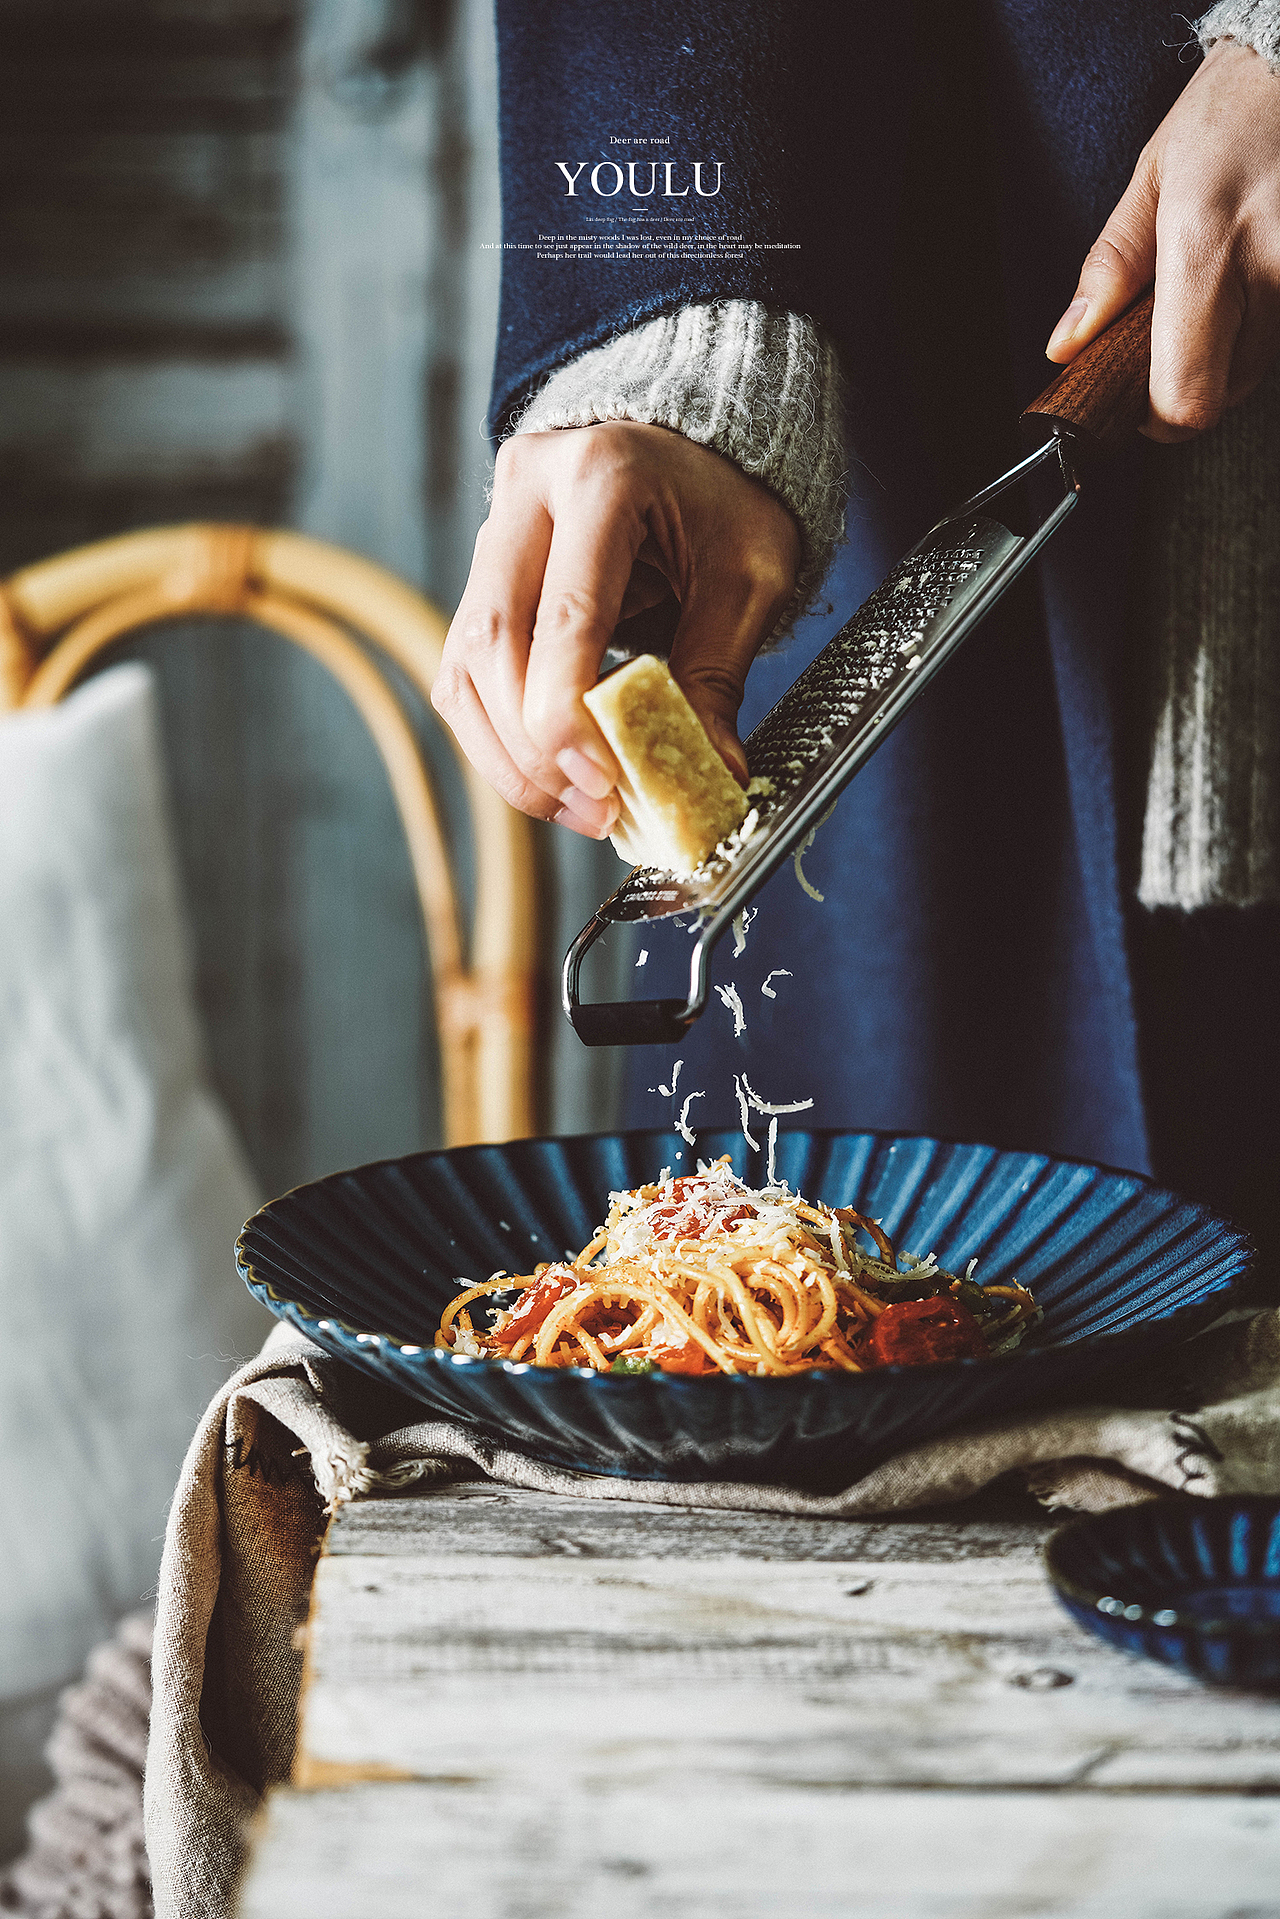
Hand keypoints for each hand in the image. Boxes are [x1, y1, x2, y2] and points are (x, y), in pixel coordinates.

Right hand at [431, 421, 800, 835]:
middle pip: (494, 645)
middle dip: (536, 748)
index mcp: (602, 476)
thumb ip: (719, 670)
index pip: (564, 616)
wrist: (694, 442)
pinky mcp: (481, 578)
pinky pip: (466, 674)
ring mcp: (491, 532)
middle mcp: (527, 495)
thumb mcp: (749, 576)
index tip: (604, 783)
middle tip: (595, 809)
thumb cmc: (725, 500)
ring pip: (464, 667)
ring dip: (510, 756)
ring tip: (576, 808)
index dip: (570, 715)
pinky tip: (549, 777)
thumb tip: (709, 771)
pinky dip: (500, 738)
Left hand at [1045, 39, 1279, 440]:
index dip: (1157, 417)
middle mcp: (1268, 269)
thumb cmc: (1232, 113)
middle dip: (1190, 379)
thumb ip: (1111, 270)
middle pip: (1221, 394)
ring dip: (1230, 352)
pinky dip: (1264, 328)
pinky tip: (1256, 278)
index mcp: (1204, 247)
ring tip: (1224, 286)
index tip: (1143, 403)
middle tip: (1179, 329)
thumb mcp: (1152, 180)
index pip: (1183, 396)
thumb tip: (1069, 343)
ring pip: (1256, 370)